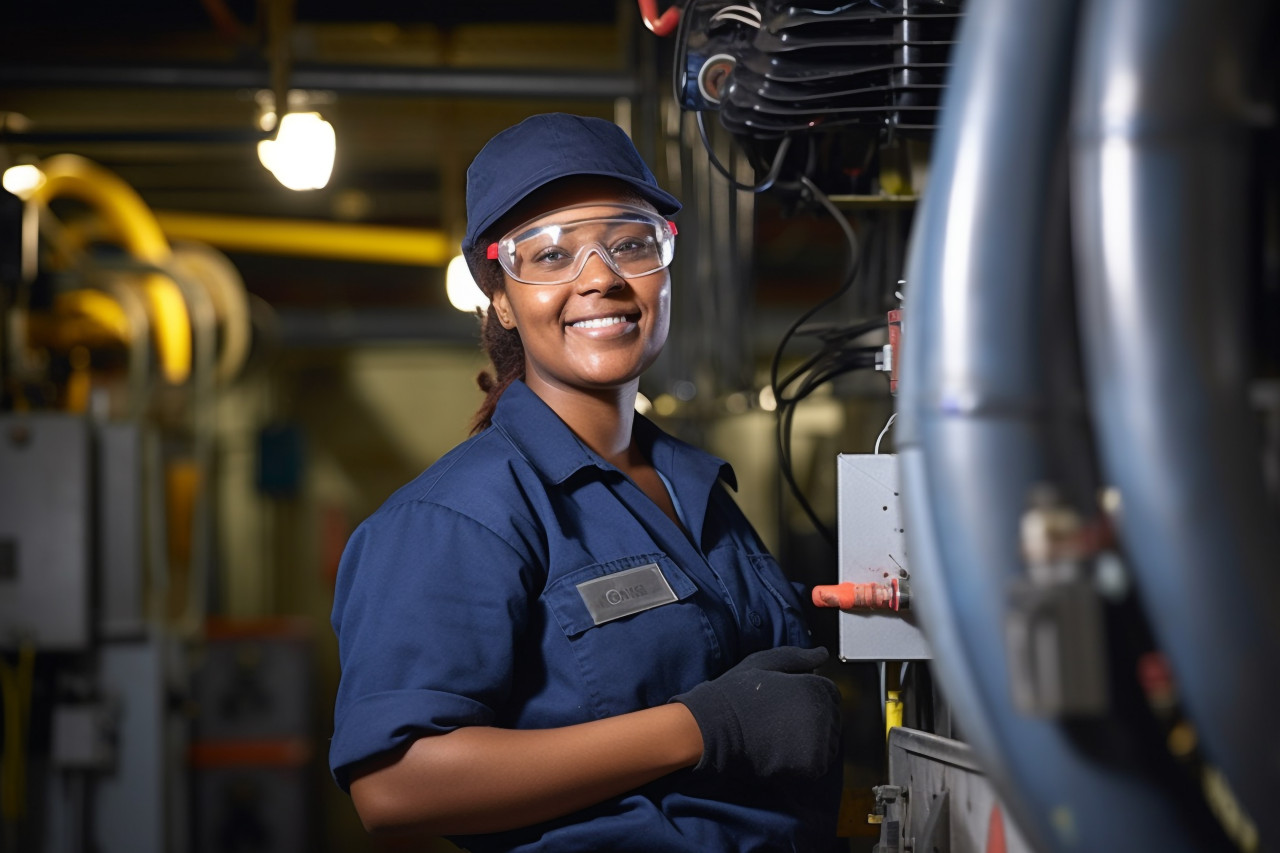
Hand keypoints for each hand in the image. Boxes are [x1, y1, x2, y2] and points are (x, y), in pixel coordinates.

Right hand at [671, 646, 840, 778]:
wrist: (713, 728)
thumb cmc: (736, 693)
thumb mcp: (765, 663)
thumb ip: (799, 657)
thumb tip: (823, 653)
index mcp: (815, 687)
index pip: (829, 693)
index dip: (805, 696)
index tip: (782, 701)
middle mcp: (824, 715)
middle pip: (830, 719)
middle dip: (810, 718)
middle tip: (777, 719)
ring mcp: (820, 743)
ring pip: (827, 742)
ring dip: (809, 740)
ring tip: (777, 734)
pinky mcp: (811, 767)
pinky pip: (817, 764)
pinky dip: (803, 760)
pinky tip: (779, 750)